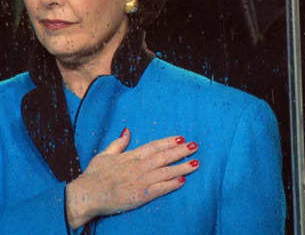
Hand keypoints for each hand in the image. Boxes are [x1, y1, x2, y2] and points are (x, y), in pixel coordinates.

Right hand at [65, 128, 199, 228]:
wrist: (85, 196)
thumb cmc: (93, 176)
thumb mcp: (104, 155)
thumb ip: (119, 143)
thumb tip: (127, 130)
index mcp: (131, 156)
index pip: (154, 146)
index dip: (169, 142)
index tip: (181, 138)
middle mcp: (138, 166)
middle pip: (164, 157)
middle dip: (181, 151)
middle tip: (195, 146)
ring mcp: (140, 181)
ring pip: (166, 172)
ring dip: (182, 167)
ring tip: (196, 163)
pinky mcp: (140, 195)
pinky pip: (160, 189)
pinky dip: (172, 184)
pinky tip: (183, 180)